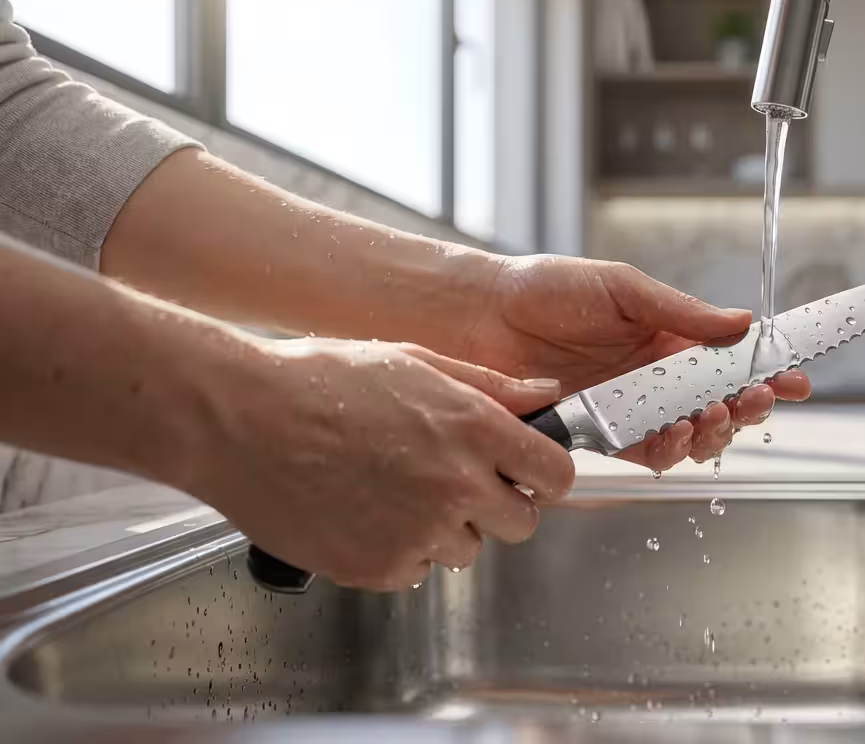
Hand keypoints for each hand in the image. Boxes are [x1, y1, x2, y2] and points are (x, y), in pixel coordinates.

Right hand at [184, 338, 573, 590]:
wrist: (238, 420)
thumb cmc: (318, 381)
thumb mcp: (415, 361)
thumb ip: (491, 386)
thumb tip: (545, 394)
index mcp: (474, 429)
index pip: (556, 476)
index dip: (542, 475)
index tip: (526, 473)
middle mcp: (456, 485)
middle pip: (521, 523)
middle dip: (497, 506)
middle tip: (454, 482)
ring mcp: (418, 532)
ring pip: (465, 550)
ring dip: (443, 529)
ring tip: (392, 490)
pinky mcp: (378, 568)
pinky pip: (413, 571)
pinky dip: (396, 551)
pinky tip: (362, 511)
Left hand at [447, 255, 810, 470]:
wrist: (483, 318)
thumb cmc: (545, 289)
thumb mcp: (622, 287)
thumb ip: (681, 312)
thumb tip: (740, 323)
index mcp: (667, 337)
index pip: (729, 359)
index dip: (767, 371)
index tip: (796, 379)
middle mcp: (655, 377)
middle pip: (719, 405)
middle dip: (746, 408)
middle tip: (755, 401)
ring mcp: (631, 408)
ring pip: (690, 435)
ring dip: (711, 433)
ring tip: (712, 417)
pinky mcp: (602, 435)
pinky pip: (647, 453)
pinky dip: (669, 450)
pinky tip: (675, 436)